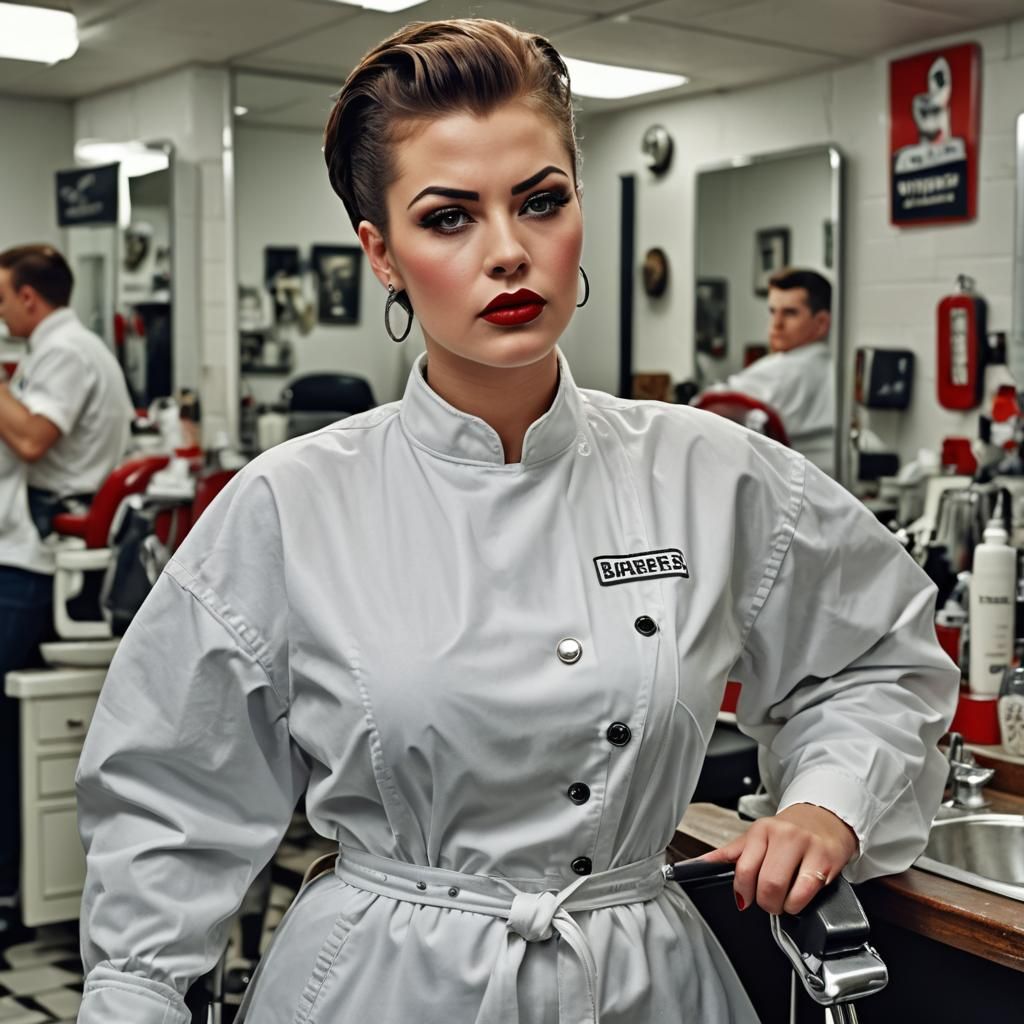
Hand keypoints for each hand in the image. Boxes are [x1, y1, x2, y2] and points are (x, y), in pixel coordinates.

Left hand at [698, 803, 858, 915]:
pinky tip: (801, 896)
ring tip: (786, 899)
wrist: (826, 817)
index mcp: (761, 831)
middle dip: (766, 903)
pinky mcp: (826, 858)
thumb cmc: (790, 832)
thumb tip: (700, 864)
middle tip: (770, 901)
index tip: (745, 899)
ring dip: (784, 906)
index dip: (743, 892)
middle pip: (766, 883)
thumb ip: (730, 853)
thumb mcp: (757, 837)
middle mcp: (783, 835)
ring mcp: (806, 846)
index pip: (743, 868)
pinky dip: (801, 903)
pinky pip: (808, 892)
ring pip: (786, 891)